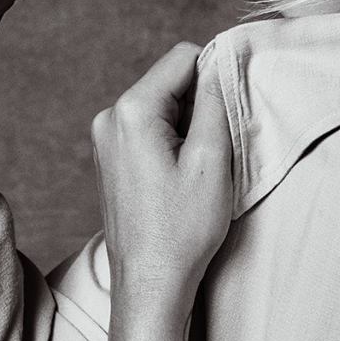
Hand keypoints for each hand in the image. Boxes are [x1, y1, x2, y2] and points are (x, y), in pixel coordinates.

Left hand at [92, 43, 233, 315]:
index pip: (184, 57)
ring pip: (163, 105)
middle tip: (217, 149)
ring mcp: (106, 138)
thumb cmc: (182, 229)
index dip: (216, 75)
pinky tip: (183, 177)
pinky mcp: (111, 157)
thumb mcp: (212, 158)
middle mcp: (109, 117)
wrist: (150, 283)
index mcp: (132, 110)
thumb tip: (221, 62)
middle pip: (171, 80)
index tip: (233, 111)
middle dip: (201, 104)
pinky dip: (174, 142)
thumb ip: (217, 100)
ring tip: (199, 168)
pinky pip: (150, 128)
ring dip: (189, 125)